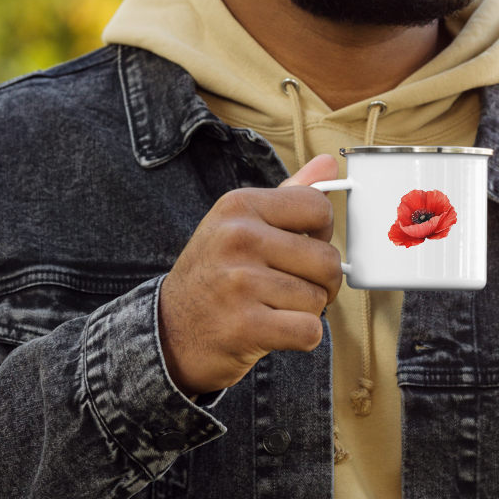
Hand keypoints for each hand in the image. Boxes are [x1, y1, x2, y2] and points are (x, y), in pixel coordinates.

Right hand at [158, 154, 341, 397]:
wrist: (169, 332)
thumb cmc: (216, 273)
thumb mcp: (241, 223)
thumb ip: (289, 193)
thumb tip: (329, 161)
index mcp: (240, 205)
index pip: (318, 208)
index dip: (322, 233)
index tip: (304, 247)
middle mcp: (238, 237)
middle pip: (326, 259)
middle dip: (321, 281)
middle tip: (292, 287)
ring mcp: (240, 282)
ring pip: (318, 298)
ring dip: (305, 311)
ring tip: (272, 306)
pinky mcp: (244, 326)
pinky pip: (309, 331)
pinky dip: (301, 337)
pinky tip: (274, 330)